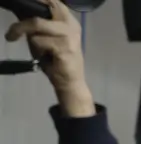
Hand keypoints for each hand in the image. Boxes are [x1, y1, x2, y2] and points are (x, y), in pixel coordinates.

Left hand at [5, 0, 91, 116]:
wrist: (70, 82)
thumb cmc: (55, 60)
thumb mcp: (43, 37)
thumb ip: (35, 23)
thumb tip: (19, 8)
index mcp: (68, 20)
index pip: (53, 1)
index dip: (39, 0)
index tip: (21, 5)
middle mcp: (71, 24)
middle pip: (44, 7)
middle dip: (26, 19)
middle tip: (13, 32)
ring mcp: (69, 35)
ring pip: (36, 24)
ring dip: (31, 39)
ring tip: (38, 52)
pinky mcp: (65, 47)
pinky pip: (39, 41)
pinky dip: (37, 50)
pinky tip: (45, 58)